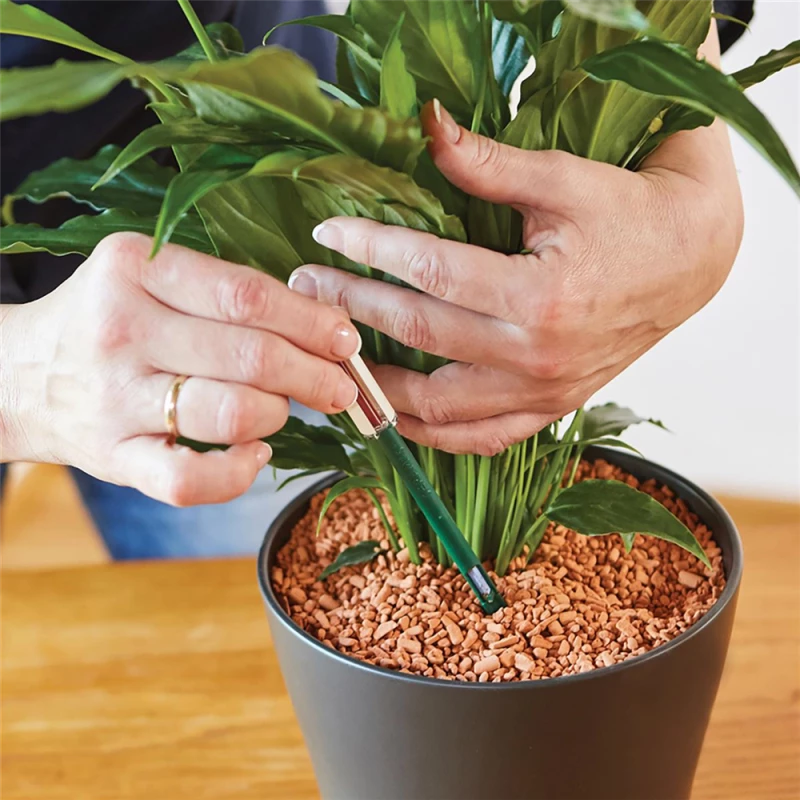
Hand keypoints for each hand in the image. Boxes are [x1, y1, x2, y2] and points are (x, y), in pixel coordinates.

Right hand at [0, 233, 359, 504]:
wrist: (20, 375)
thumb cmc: (109, 322)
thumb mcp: (153, 282)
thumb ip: (227, 294)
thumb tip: (323, 327)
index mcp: (135, 269)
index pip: (246, 295)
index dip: (310, 321)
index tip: (344, 339)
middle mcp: (121, 330)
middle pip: (250, 357)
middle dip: (314, 375)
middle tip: (339, 386)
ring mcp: (114, 398)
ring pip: (231, 414)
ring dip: (277, 415)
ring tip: (280, 410)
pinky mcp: (114, 457)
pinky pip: (190, 481)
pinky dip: (238, 473)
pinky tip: (254, 454)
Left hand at [288, 82, 742, 456]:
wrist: (684, 264)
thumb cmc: (625, 217)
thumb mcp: (562, 180)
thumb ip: (488, 165)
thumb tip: (426, 127)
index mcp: (540, 297)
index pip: (430, 273)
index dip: (370, 249)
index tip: (327, 233)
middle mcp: (537, 357)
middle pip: (420, 336)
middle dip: (352, 308)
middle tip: (305, 288)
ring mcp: (542, 394)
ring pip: (436, 406)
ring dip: (375, 382)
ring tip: (330, 353)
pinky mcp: (547, 411)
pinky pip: (477, 440)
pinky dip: (428, 433)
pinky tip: (389, 413)